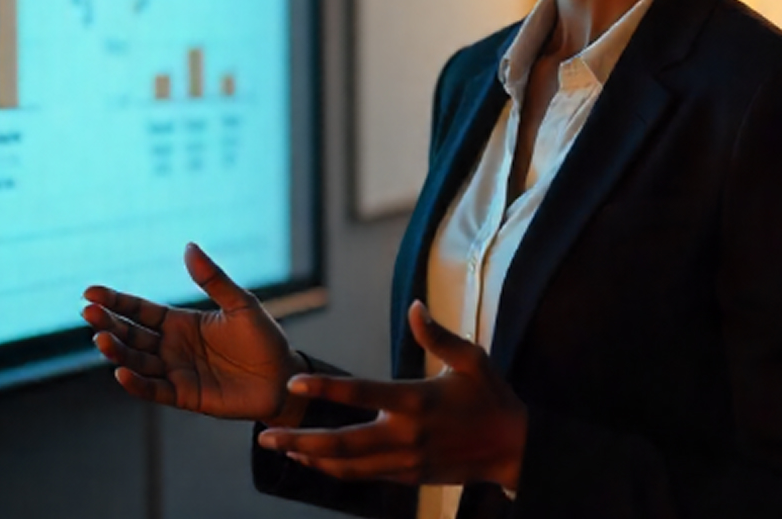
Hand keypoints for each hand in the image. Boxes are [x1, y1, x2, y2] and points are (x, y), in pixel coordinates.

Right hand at [82, 243, 307, 425]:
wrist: (283, 378)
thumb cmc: (263, 339)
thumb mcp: (240, 303)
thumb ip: (213, 279)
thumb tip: (189, 245)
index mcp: (181, 322)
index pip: (140, 310)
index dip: (115, 301)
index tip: (90, 292)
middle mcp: (172, 346)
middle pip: (131, 334)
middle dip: (108, 323)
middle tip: (88, 313)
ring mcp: (176, 372)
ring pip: (137, 361)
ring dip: (117, 351)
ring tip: (100, 339)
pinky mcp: (185, 396)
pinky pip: (155, 390)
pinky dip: (136, 384)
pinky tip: (121, 373)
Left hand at [257, 301, 526, 489]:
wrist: (516, 450)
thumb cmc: (492, 397)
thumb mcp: (472, 360)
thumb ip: (438, 336)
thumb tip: (414, 305)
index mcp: (416, 401)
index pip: (361, 393)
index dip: (325, 388)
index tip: (293, 382)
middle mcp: (406, 435)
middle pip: (342, 442)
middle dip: (300, 440)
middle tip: (265, 435)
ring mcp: (406, 461)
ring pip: (348, 465)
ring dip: (311, 458)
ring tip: (280, 448)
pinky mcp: (409, 476)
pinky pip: (364, 476)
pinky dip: (335, 470)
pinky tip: (313, 461)